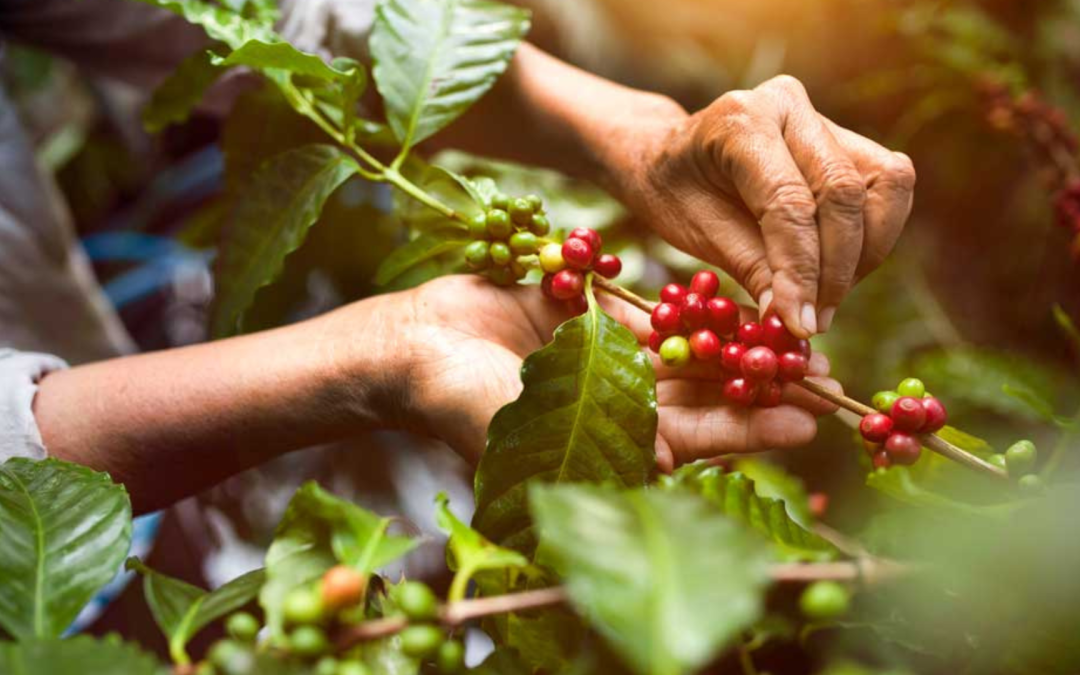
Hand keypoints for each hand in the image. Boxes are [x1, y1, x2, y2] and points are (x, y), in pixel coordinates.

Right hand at [390, 275, 840, 470]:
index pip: (693, 441)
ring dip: (736, 345)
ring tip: (794, 333)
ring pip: (685, 353)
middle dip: (759, 388)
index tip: (805, 420)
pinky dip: (690, 308)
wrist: (411, 345)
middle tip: (822, 376)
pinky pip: (651, 313)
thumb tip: (669, 461)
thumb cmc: (454, 398)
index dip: (749, 431)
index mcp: (608, 443)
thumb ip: (593, 439)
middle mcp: (616, 406)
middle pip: (703, 397)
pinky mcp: (590, 319)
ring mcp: (604, 361)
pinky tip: (735, 297)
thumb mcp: (523, 427)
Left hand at [606, 75, 915, 337]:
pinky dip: (871, 238)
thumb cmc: (673, 193)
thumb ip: (750, 268)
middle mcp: (788, 106)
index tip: (799, 324)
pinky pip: (886, 188)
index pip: (788, 203)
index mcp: (739, 121)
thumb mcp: (695, 233)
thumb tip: (796, 322)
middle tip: (814, 321)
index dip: (801, 271)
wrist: (667, 156)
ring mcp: (822, 117)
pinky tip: (834, 272)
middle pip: (844, 192)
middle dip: (837, 269)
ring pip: (884, 185)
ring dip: (864, 255)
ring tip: (824, 299)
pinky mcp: (847, 138)